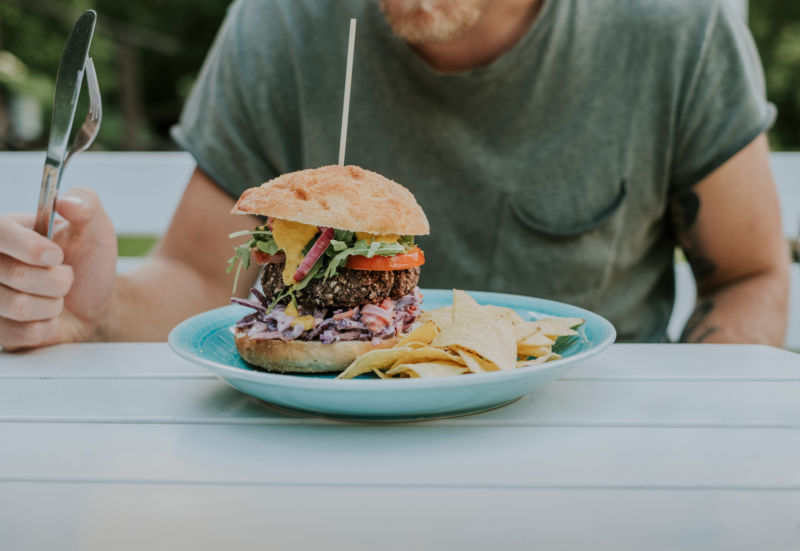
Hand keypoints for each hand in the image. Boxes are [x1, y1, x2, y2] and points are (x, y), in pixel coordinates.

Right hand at [0, 188, 116, 349]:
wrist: (95, 303)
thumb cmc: (89, 262)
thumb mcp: (97, 229)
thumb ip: (87, 205)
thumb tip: (67, 202)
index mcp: (8, 231)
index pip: (0, 233)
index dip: (29, 247)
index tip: (57, 255)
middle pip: (15, 274)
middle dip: (58, 280)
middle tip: (66, 276)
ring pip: (19, 306)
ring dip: (54, 304)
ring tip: (57, 296)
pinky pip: (22, 334)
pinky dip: (48, 327)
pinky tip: (49, 317)